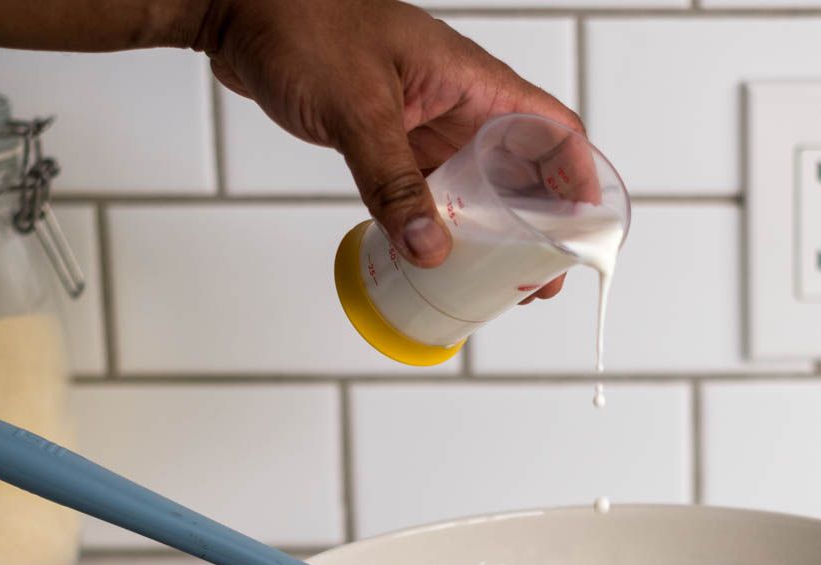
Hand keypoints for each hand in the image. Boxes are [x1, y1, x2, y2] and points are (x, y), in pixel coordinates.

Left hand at [198, 0, 581, 299]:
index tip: (583, 230)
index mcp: (470, 78)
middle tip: (541, 277)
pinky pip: (433, 187)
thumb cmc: (299, 24)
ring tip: (503, 280)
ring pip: (478, 182)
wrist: (237, 9)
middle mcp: (457, 100)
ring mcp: (424, 120)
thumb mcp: (356, 109)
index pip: (551, 128)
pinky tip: (443, 257)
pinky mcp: (391, 136)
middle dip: (541, 224)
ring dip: (495, 231)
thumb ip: (393, 181)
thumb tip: (429, 250)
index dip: (578, 179)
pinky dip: (444, 224)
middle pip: (522, 166)